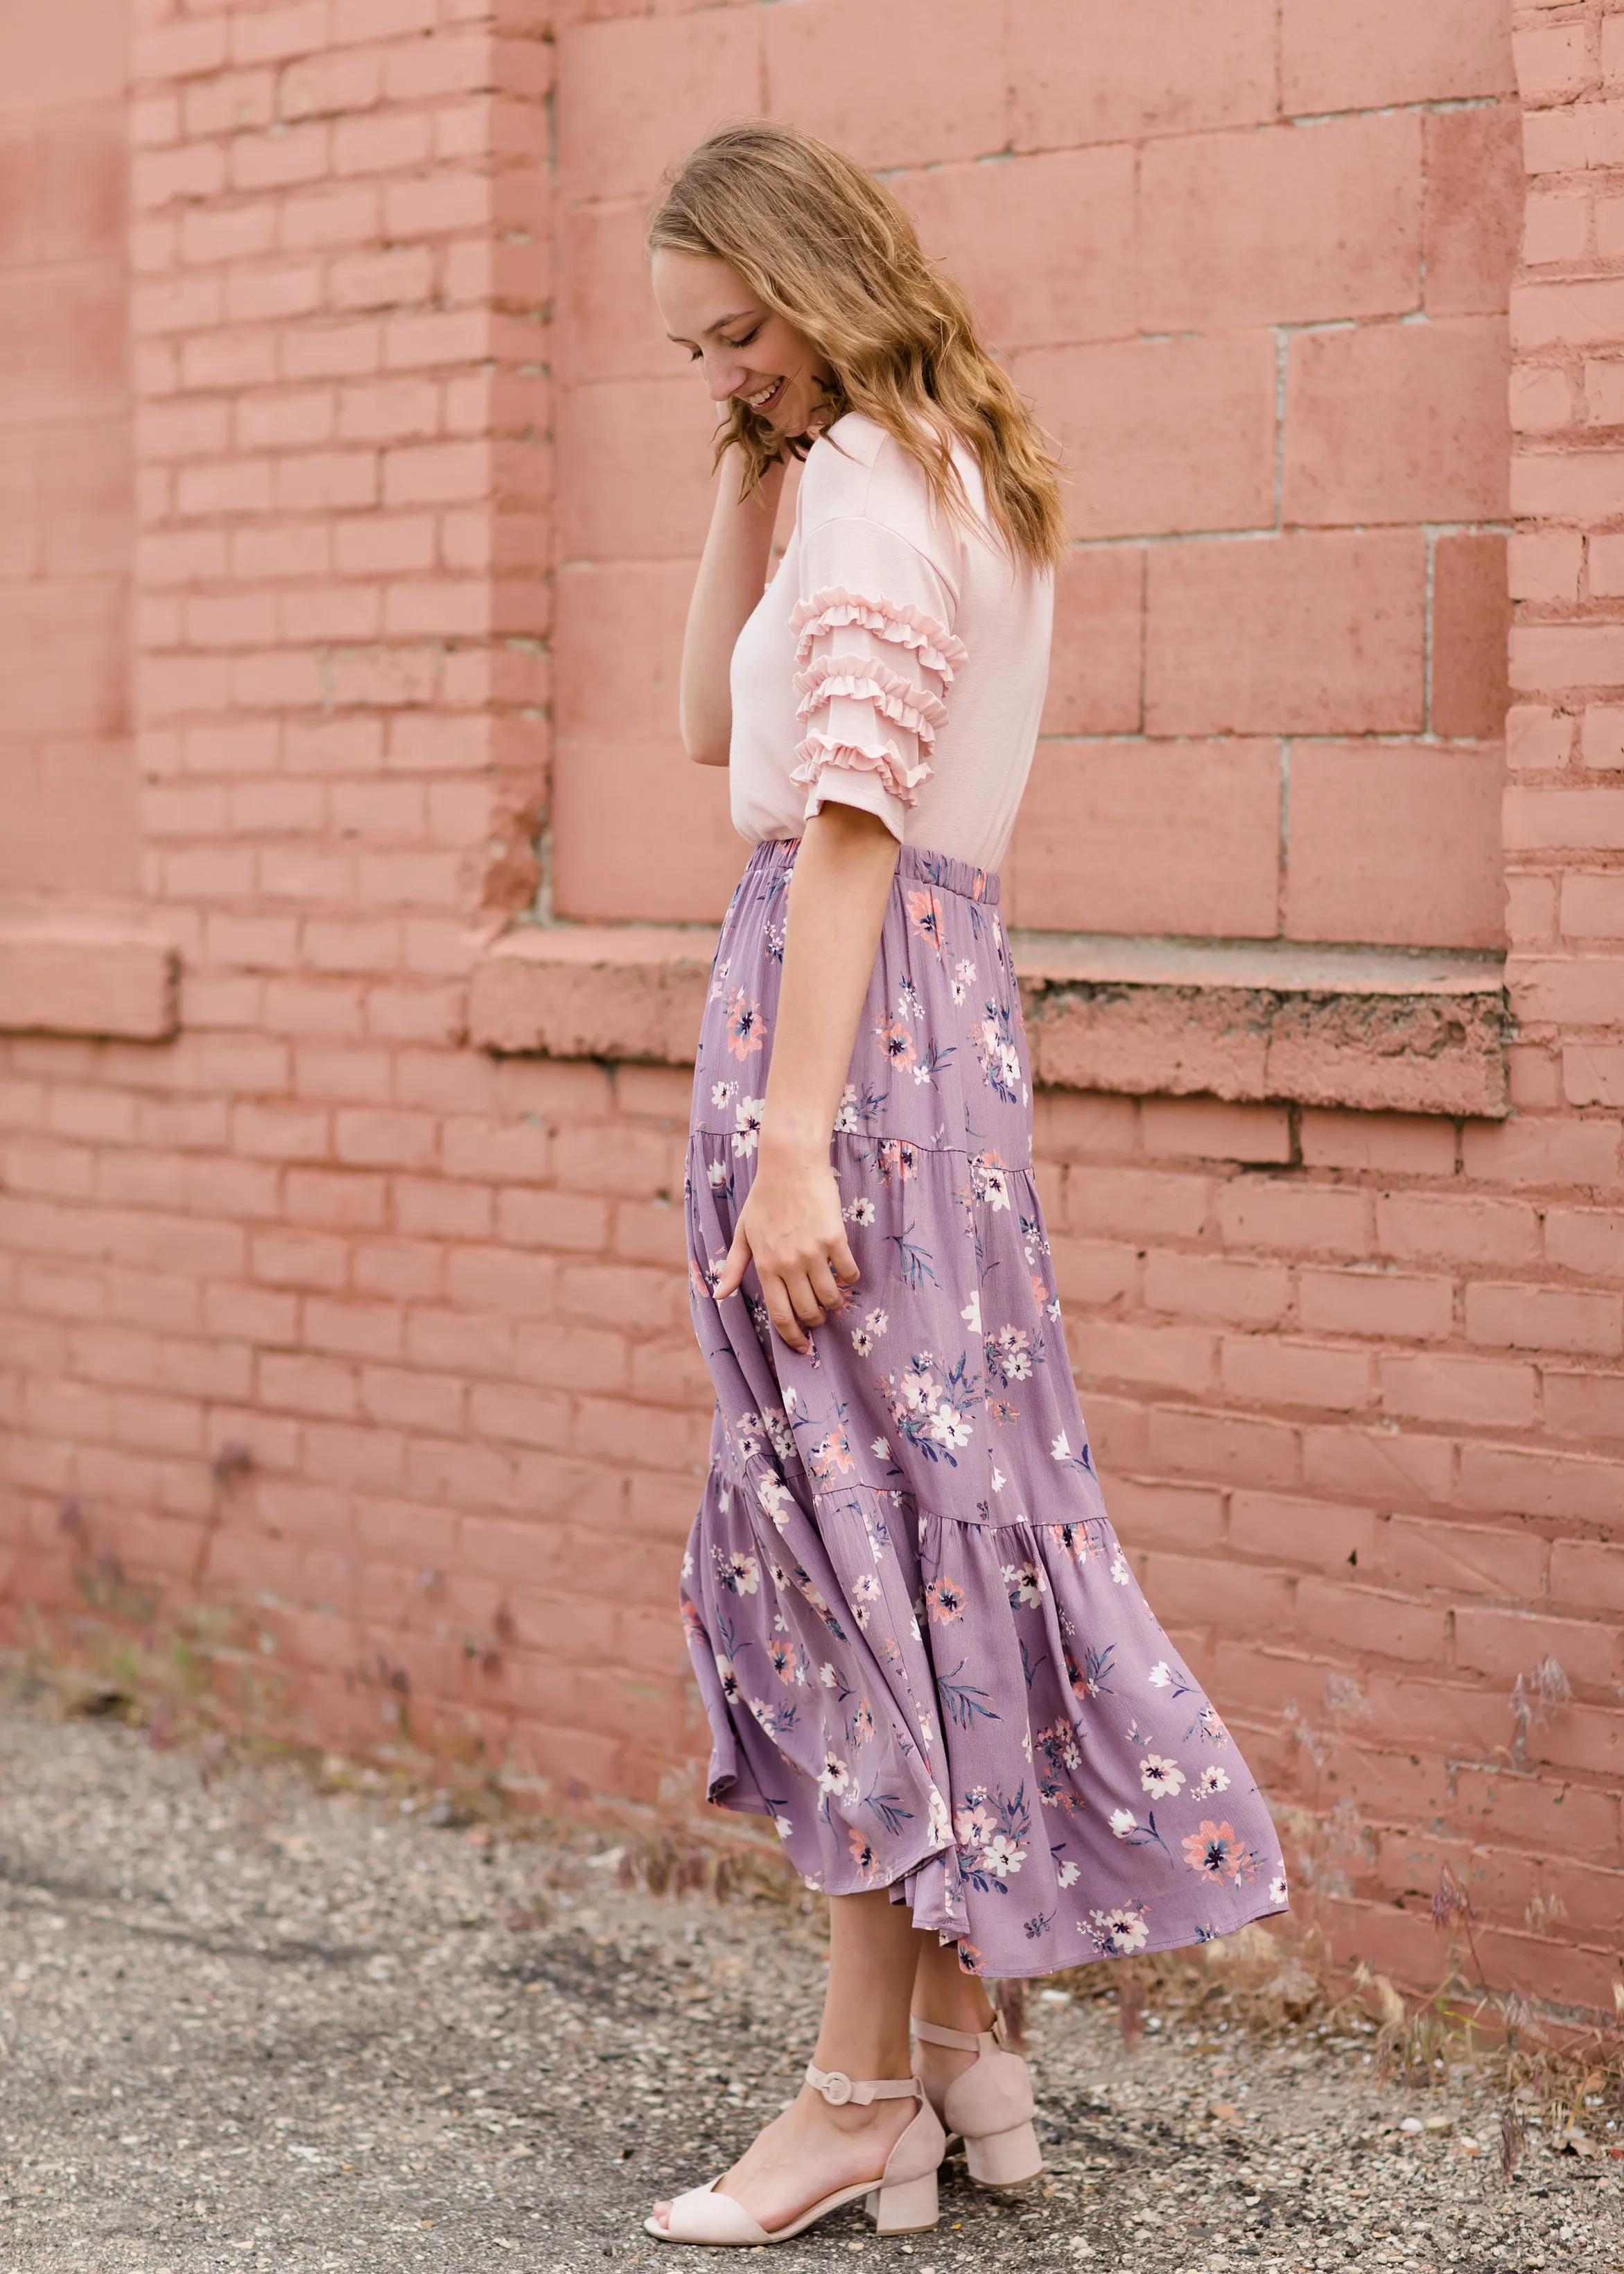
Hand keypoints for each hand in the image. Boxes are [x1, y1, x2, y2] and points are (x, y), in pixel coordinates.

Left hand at [714, 1147, 859, 1354]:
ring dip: (833, 1304)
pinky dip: (849, 1279)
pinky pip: (848, 1273)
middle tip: (818, 1318)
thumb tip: (718, 1296)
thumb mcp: (743, 1232)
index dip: (792, 1337)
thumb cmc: (765, 1197)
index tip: (802, 1347)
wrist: (790, 1164)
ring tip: (832, 1298)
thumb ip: (733, 1267)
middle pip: (807, 1311)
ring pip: (830, 1297)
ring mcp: (813, 1252)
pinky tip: (845, 1273)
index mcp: (765, 1265)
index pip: (780, 1315)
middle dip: (815, 1322)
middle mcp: (789, 1263)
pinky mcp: (835, 1239)